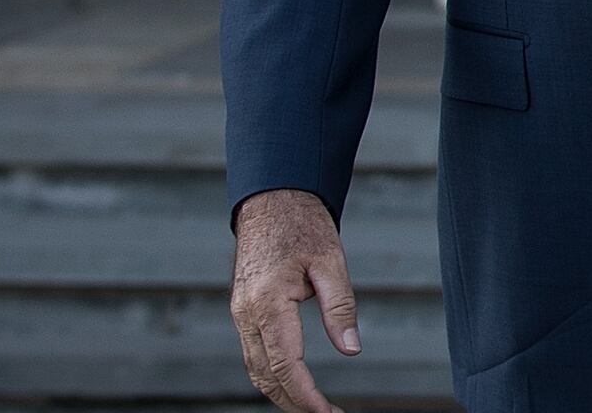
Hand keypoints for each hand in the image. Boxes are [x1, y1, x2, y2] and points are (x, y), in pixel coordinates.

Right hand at [230, 188, 359, 412]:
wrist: (271, 200)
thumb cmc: (304, 226)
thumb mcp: (331, 262)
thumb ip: (340, 308)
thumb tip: (351, 351)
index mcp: (267, 303)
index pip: (285, 364)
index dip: (306, 395)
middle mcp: (246, 313)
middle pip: (265, 375)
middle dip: (294, 402)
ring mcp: (239, 313)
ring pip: (255, 369)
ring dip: (281, 392)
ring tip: (313, 407)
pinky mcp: (242, 311)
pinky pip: (254, 353)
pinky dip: (271, 374)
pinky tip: (294, 383)